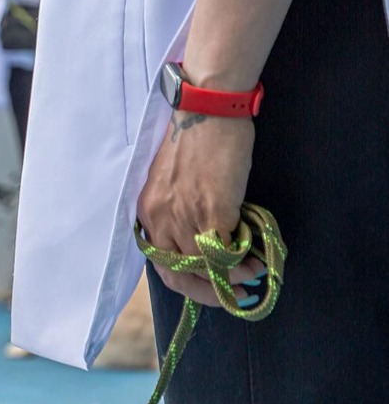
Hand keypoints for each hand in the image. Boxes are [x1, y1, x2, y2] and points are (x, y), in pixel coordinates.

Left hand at [137, 112, 265, 306]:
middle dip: (204, 292)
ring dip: (230, 278)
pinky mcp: (211, 210)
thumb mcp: (174, 181)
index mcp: (147, 211)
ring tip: (251, 275)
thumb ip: (179, 209)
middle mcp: (159, 218)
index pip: (159, 260)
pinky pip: (223, 253)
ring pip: (203, 267)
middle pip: (176, 274)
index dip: (184, 280)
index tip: (207, 285)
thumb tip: (203, 235)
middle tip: (230, 295)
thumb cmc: (196, 138)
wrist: (208, 109)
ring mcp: (183, 216)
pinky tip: (256, 262)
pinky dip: (240, 264)